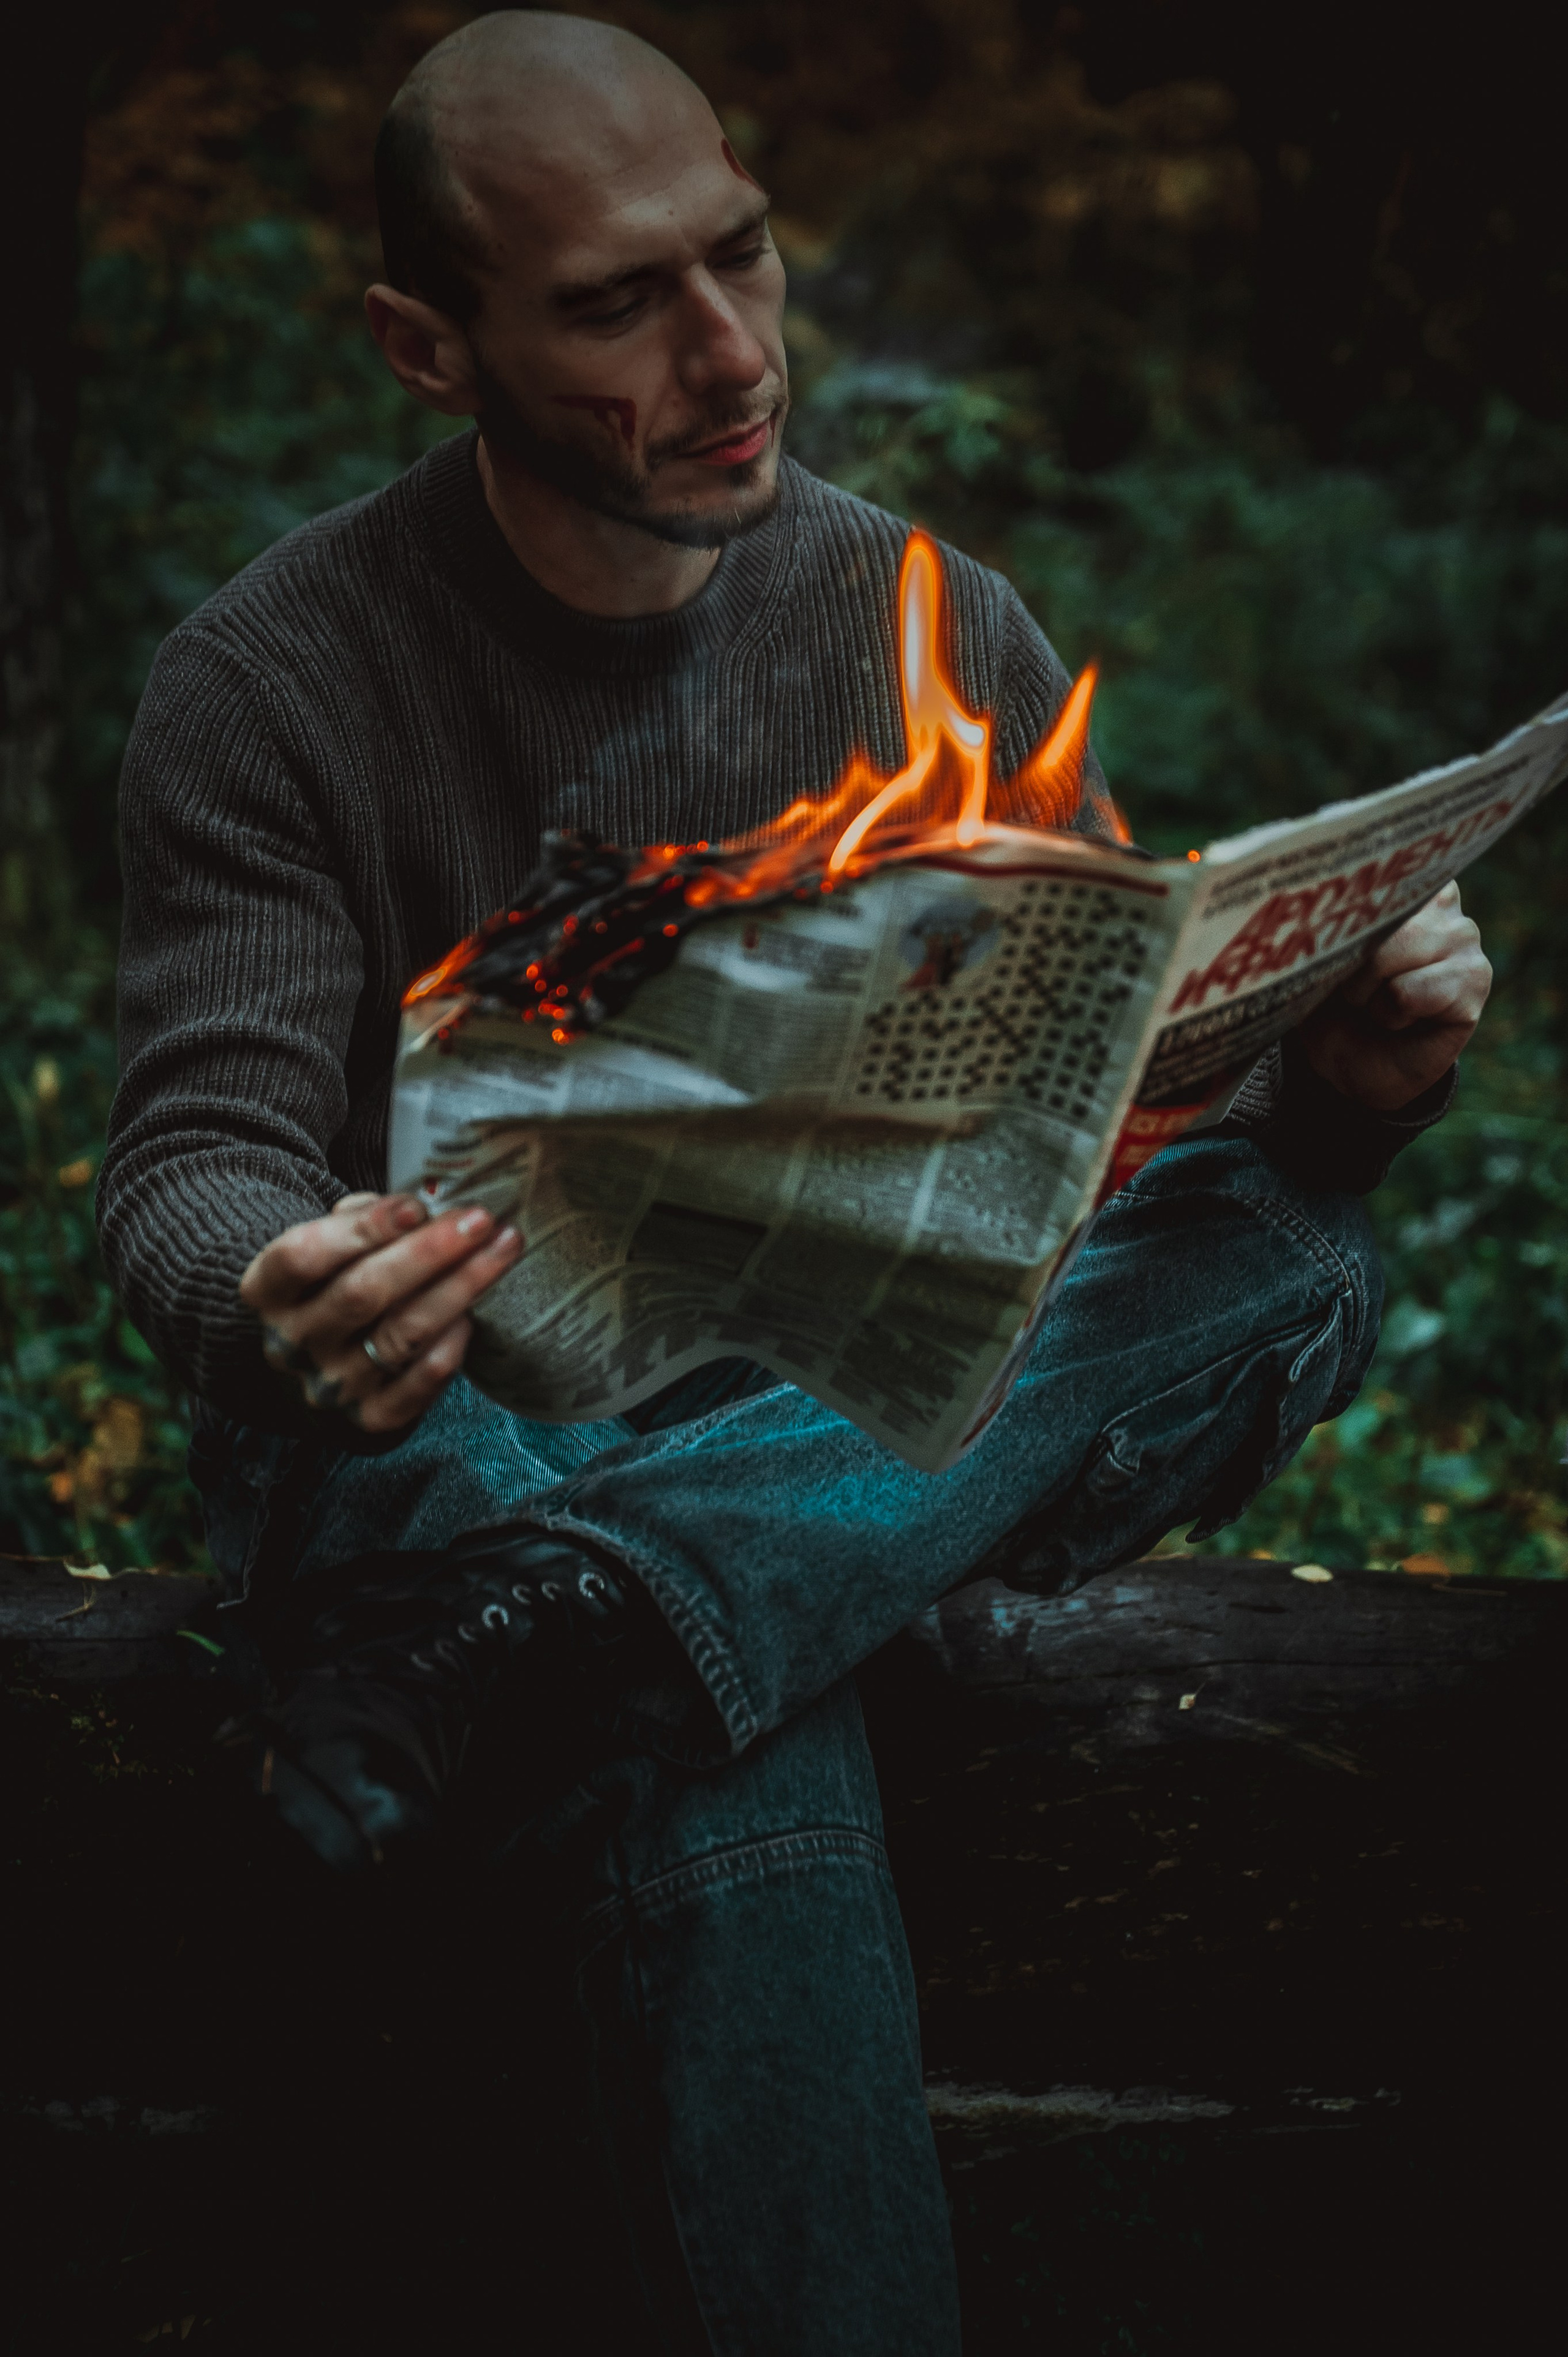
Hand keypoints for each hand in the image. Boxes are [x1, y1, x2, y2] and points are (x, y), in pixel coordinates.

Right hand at [240, 1192, 523, 1432]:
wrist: (312, 1373)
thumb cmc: (330, 1289)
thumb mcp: (324, 1248)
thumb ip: (359, 1221)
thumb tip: (422, 1206)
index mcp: (265, 1292)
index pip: (304, 1256)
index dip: (363, 1229)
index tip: (417, 1204)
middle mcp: (292, 1344)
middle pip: (363, 1292)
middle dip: (430, 1251)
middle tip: (481, 1219)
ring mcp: (331, 1388)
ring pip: (403, 1333)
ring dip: (461, 1286)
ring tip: (503, 1248)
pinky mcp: (371, 1421)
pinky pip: (422, 1381)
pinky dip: (453, 1343)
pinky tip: (475, 1312)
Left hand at [1297, 881, 1491, 1113]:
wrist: (1355, 1066)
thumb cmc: (1333, 1005)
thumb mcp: (1313, 961)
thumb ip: (1319, 925)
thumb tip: (1305, 903)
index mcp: (1400, 881)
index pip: (1366, 875)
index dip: (1335, 913)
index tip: (1323, 938)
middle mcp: (1442, 897)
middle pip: (1376, 917)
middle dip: (1348, 967)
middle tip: (1352, 993)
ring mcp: (1464, 935)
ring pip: (1390, 953)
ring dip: (1365, 993)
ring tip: (1375, 1005)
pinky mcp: (1474, 978)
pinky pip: (1408, 992)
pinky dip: (1388, 1014)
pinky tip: (1399, 1020)